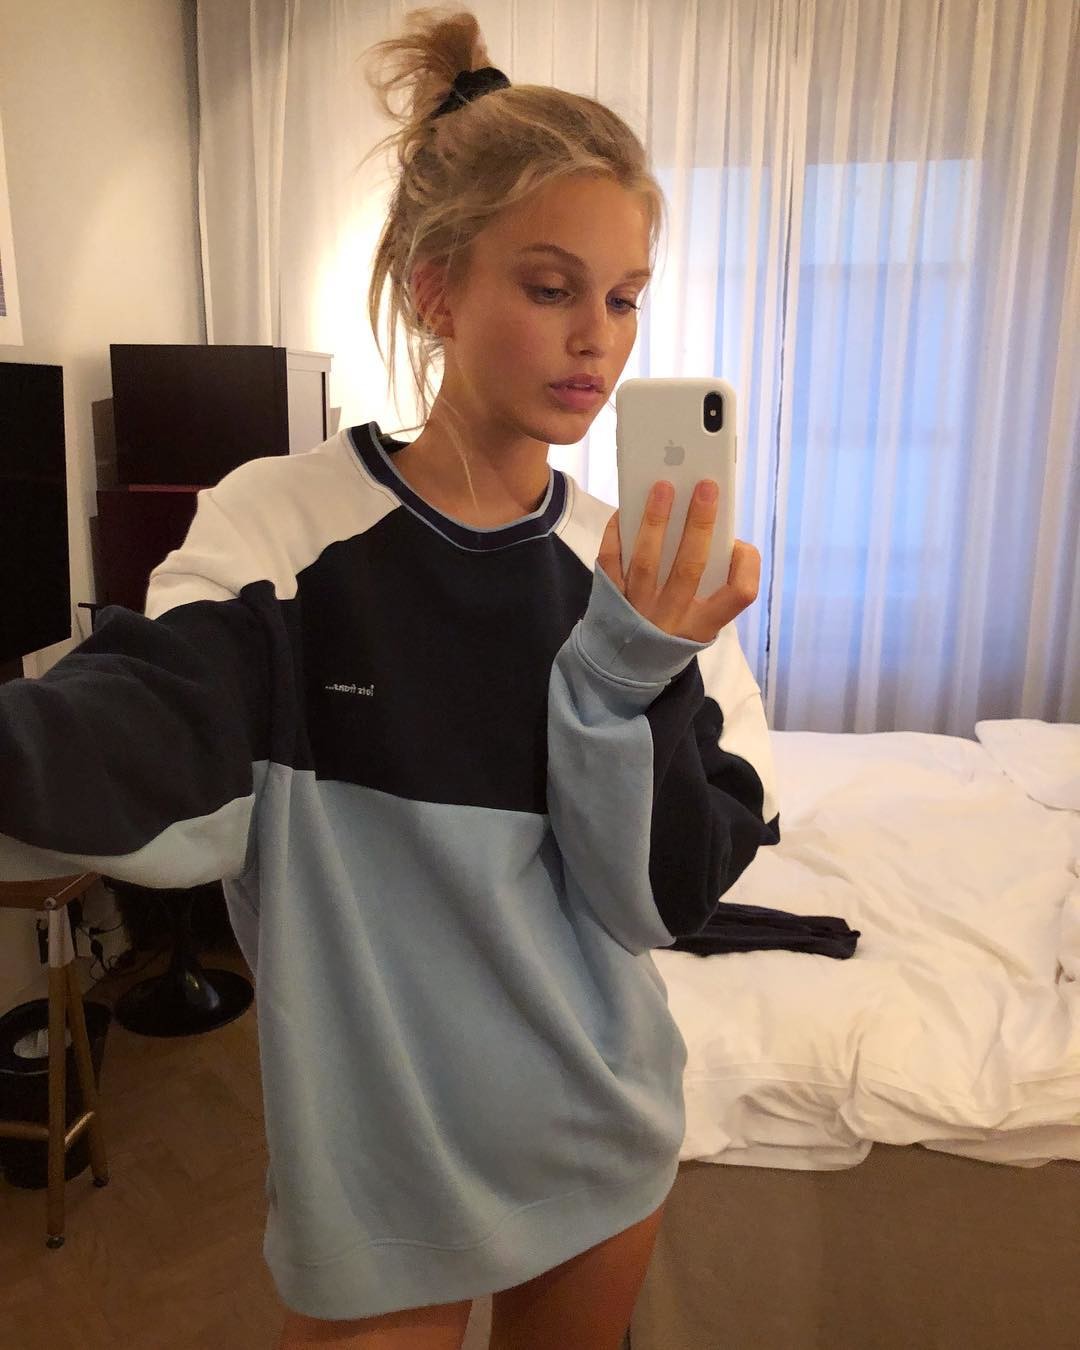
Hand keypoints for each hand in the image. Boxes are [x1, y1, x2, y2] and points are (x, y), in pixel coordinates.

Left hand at [597, 479, 760, 642]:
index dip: (746, 567)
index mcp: (705, 623)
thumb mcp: (699, 621)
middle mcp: (673, 618)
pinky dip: (617, 533)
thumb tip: (705, 525)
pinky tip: (626, 510)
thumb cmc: (673, 631)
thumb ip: (711, 585)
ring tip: (663, 487)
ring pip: (647, 561)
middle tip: (705, 486)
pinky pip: (612, 562)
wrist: (623, 667)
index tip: (741, 541)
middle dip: (700, 523)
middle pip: (690, 566)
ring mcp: (639, 610)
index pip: (739, 595)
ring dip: (656, 521)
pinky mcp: (611, 599)